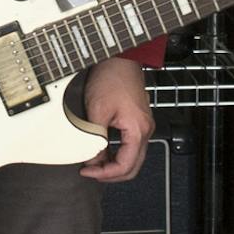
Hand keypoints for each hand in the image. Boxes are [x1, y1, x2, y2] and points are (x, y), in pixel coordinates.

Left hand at [79, 56, 151, 183]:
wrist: (120, 59)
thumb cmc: (111, 78)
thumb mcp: (97, 111)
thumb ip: (95, 139)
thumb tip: (92, 159)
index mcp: (137, 130)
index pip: (124, 166)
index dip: (104, 173)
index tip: (87, 171)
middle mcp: (145, 130)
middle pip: (132, 166)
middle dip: (111, 174)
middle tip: (91, 173)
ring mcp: (143, 126)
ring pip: (133, 158)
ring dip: (114, 164)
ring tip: (94, 164)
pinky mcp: (138, 121)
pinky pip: (131, 146)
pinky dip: (117, 154)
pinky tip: (102, 152)